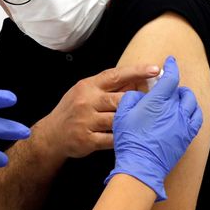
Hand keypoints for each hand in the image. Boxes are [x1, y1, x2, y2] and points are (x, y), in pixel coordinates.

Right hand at [37, 64, 161, 159]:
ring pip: (118, 120)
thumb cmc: (73, 111)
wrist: (52, 135)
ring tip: (146, 123)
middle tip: (157, 104)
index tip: (155, 69)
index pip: (115, 75)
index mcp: (88, 86)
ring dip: (132, 122)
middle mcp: (86, 101)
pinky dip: (123, 138)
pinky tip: (131, 138)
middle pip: (120, 99)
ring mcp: (85, 121)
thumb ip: (108, 88)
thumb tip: (137, 81)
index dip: (136, 72)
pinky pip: (112, 139)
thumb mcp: (86, 93)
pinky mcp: (87, 140)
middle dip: (140, 102)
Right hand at [104, 56, 202, 200]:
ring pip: (191, 103)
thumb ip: (130, 98)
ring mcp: (183, 123)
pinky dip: (193, 111)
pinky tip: (186, 113)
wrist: (141, 164)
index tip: (170, 61)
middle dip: (175, 86)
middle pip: (181, 91)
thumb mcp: (122, 114)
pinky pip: (196, 118)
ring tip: (178, 99)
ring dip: (185, 97)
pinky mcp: (187, 136)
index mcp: (157, 101)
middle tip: (168, 87)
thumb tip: (138, 94)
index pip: (170, 78)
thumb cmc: (129, 139)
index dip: (171, 67)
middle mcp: (174, 110)